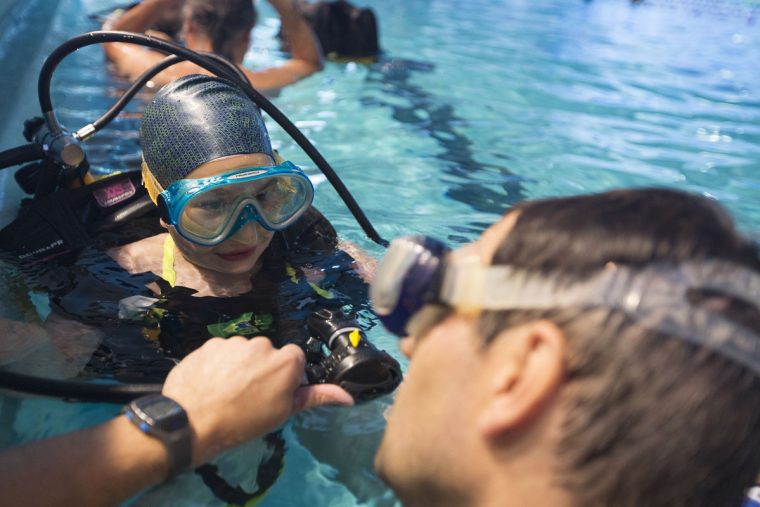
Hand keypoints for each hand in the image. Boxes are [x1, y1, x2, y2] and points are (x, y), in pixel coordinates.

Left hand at [162, 336, 352, 464]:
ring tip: (226, 392)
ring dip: (239, 367)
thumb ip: (315, 397)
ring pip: (243, 352)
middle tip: (249, 396)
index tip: (274, 394)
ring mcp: (235, 342)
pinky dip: (218, 365)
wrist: (193, 421)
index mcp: (286, 360)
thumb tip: (348, 397)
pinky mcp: (210, 343)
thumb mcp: (283, 413)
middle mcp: (263, 344)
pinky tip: (210, 384)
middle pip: (268, 354)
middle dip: (262, 370)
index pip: (294, 359)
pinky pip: (221, 352)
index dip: (285, 377)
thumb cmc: (244, 422)